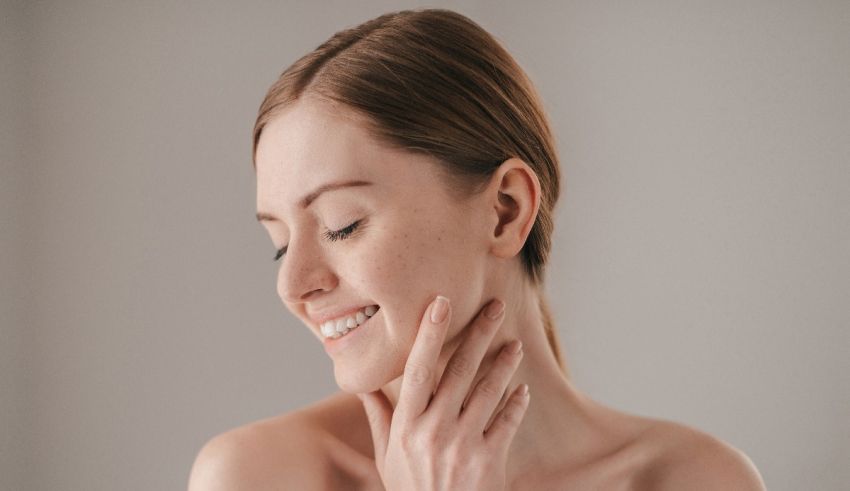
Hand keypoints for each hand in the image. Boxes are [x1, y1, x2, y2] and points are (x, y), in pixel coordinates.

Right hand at [357, 295, 529, 490]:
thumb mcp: (387, 457)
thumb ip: (379, 417)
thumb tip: (362, 384)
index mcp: (406, 425)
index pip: (417, 370)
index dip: (429, 334)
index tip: (440, 304)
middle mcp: (433, 431)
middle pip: (459, 372)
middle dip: (478, 334)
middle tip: (495, 307)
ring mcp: (463, 446)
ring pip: (488, 392)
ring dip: (504, 364)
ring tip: (514, 344)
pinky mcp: (489, 462)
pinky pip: (507, 423)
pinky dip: (516, 403)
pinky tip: (522, 389)